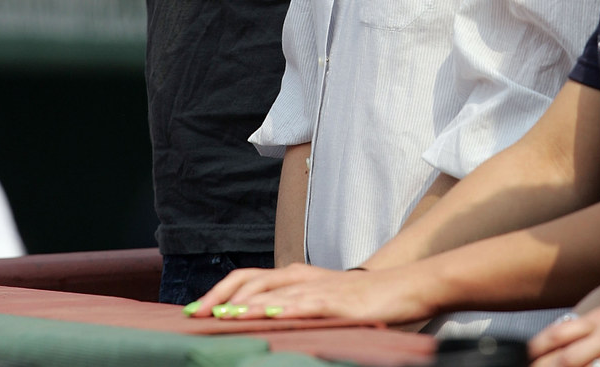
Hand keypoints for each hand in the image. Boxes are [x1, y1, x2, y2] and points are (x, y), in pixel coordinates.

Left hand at [183, 261, 441, 325]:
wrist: (404, 288)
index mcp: (295, 276)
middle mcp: (301, 277)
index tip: (195, 308)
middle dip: (222, 297)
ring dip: (245, 305)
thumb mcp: (321, 302)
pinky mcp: (338, 302)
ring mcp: (319, 288)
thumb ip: (294, 308)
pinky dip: (286, 309)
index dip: (220, 291)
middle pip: (252, 281)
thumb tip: (262, 322)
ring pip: (274, 291)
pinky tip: (271, 316)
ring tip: (223, 316)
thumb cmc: (362, 301)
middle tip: (198, 313)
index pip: (248, 279)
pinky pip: (307, 304)